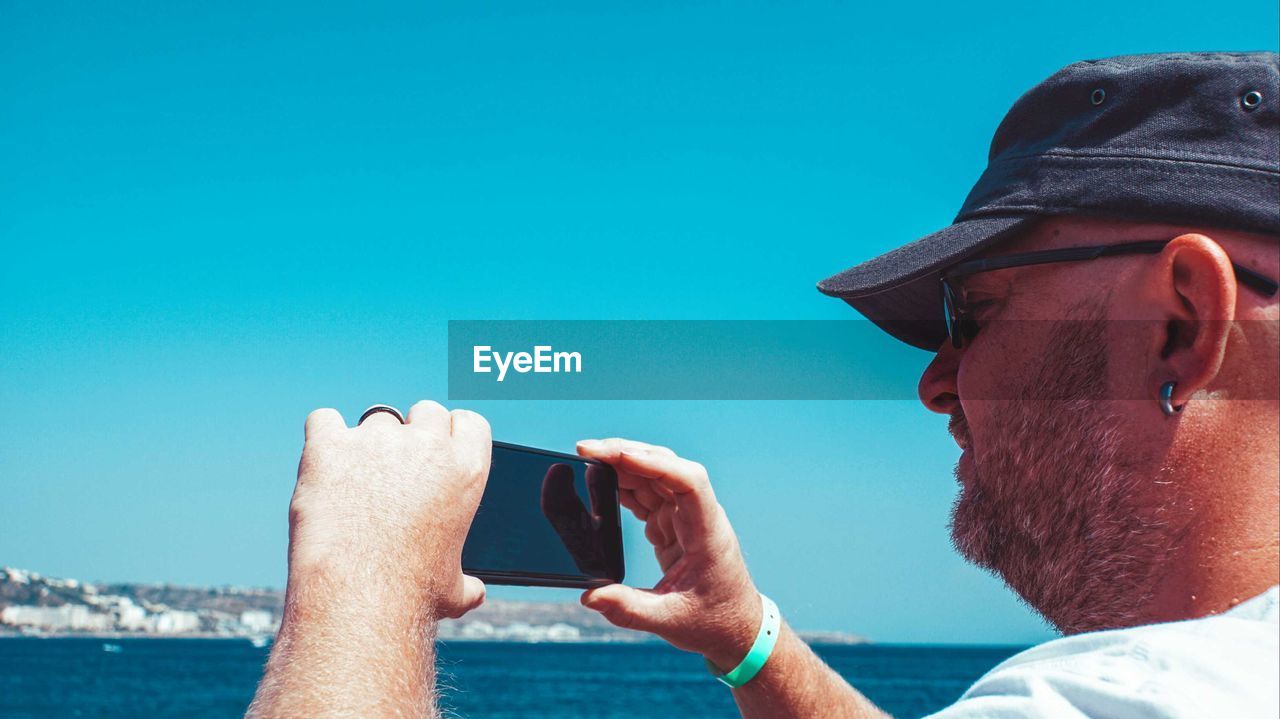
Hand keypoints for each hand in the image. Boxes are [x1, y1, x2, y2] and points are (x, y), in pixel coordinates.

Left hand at [288, 401, 490, 618]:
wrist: (358, 598)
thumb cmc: (410, 596)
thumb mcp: (452, 589)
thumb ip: (467, 582)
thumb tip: (475, 594)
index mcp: (467, 470)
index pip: (469, 423)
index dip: (452, 433)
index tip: (439, 448)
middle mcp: (427, 445)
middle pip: (426, 412)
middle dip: (413, 432)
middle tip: (395, 468)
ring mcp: (377, 441)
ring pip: (376, 419)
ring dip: (367, 443)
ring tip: (353, 482)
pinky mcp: (330, 446)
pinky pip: (324, 420)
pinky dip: (322, 438)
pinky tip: (323, 462)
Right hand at [575, 438, 761, 670]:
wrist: (736, 629)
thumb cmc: (714, 622)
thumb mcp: (670, 622)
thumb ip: (629, 610)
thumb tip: (589, 596)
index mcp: (706, 532)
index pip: (688, 481)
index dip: (654, 463)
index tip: (618, 455)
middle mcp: (698, 516)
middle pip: (665, 467)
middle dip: (627, 454)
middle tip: (585, 449)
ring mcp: (685, 518)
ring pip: (654, 476)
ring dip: (622, 466)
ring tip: (585, 460)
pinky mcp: (673, 526)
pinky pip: (648, 496)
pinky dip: (624, 487)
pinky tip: (599, 484)